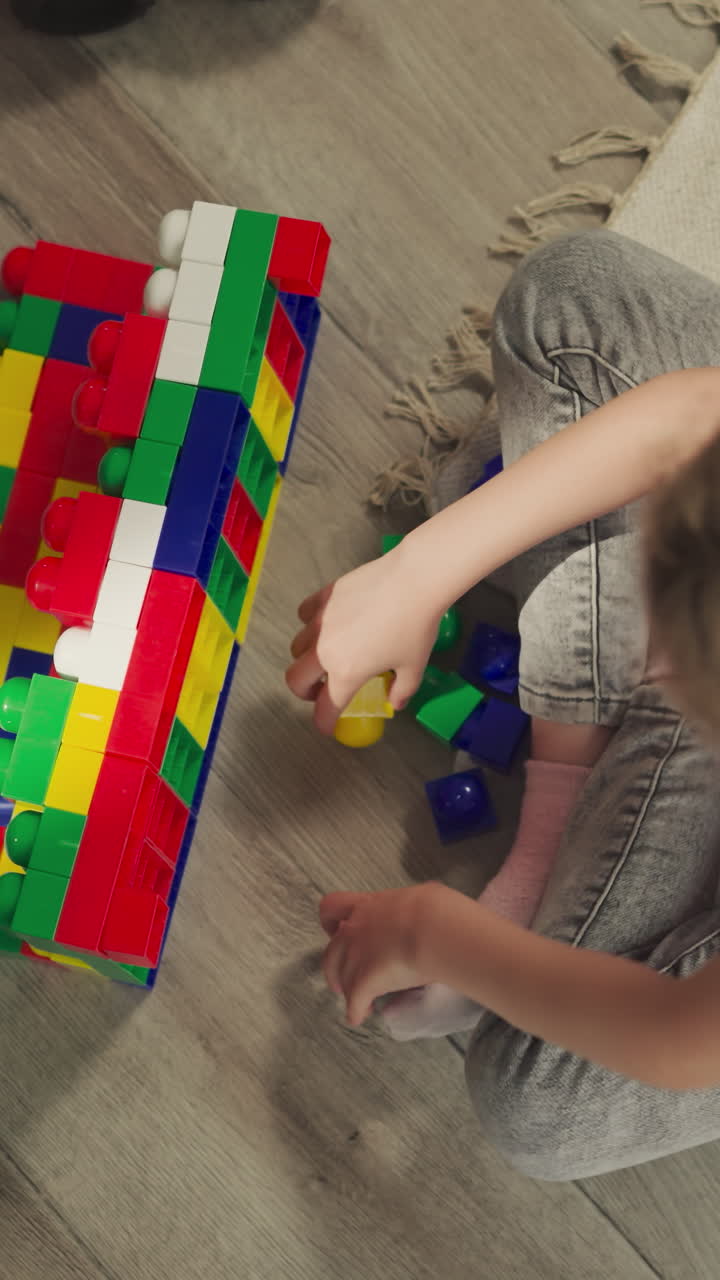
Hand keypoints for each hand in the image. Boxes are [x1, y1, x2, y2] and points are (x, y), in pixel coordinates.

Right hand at [286, 541, 442, 733]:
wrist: (414, 580)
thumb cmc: (416, 627)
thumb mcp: (414, 668)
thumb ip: (401, 691)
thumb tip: (394, 702)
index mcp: (346, 674)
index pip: (324, 709)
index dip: (324, 724)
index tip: (327, 726)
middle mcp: (325, 651)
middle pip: (295, 680)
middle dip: (304, 692)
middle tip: (320, 690)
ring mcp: (320, 621)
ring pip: (296, 647)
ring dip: (306, 658)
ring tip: (325, 654)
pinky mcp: (323, 597)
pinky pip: (304, 615)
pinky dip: (309, 624)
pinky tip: (326, 623)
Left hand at [320, 884, 438, 1025]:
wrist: (433, 929)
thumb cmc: (434, 909)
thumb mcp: (419, 896)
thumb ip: (407, 905)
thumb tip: (420, 909)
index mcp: (367, 906)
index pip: (334, 906)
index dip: (330, 920)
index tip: (336, 930)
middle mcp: (355, 931)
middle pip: (331, 951)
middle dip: (334, 968)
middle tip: (342, 979)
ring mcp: (356, 957)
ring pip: (341, 978)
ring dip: (348, 991)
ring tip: (360, 1003)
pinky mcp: (364, 982)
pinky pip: (354, 1002)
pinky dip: (356, 1012)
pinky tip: (359, 1017)